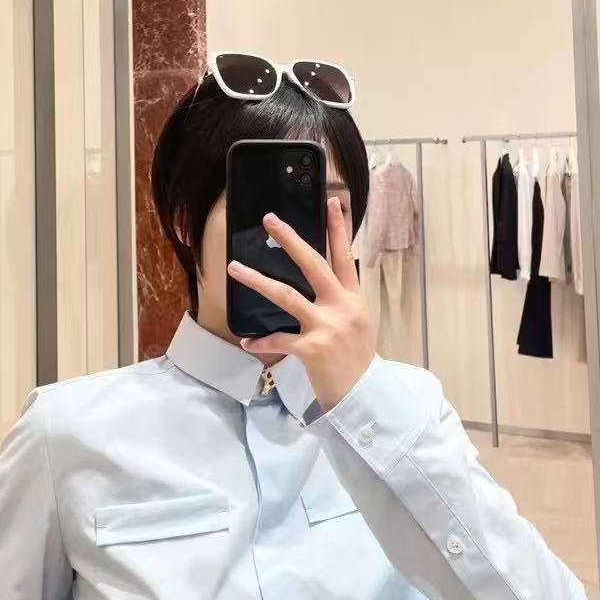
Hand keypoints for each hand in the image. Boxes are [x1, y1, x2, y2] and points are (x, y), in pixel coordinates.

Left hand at [227, 197, 375, 410]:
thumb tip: (320, 282)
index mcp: (353, 299)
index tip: (330, 202)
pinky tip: (248, 343)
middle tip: (269, 220)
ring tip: (235, 268)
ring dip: (257, 280)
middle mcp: (341, 307)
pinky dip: (261, 342)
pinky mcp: (311, 348)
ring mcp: (326, 327)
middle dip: (290, 239)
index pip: (345, 257)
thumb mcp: (356, 323)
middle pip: (312, 264)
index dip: (338, 229)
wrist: (364, 396)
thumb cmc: (356, 360)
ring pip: (286, 294)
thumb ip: (339, 301)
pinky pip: (278, 340)